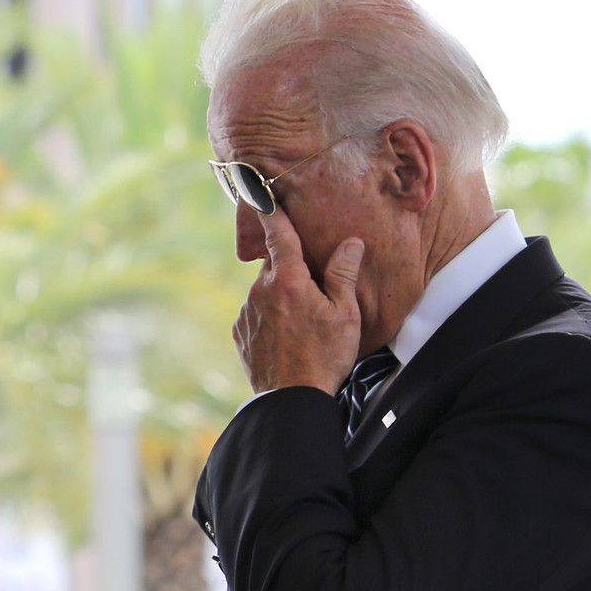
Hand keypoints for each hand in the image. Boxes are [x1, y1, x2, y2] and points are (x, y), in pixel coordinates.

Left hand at [233, 206, 363, 394]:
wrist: (289, 400)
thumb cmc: (324, 356)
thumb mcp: (344, 314)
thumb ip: (343, 274)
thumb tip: (350, 243)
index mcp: (287, 280)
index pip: (278, 234)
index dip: (271, 210)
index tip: (259, 190)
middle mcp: (260, 291)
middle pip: (277, 265)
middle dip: (293, 269)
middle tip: (316, 290)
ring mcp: (246, 312)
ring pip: (266, 291)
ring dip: (283, 297)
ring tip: (305, 325)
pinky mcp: (240, 332)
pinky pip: (257, 313)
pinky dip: (271, 317)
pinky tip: (289, 338)